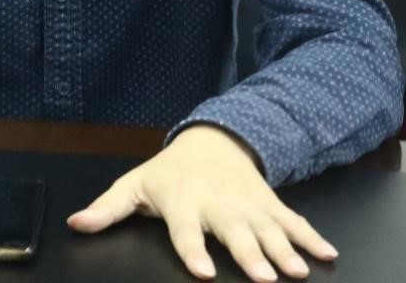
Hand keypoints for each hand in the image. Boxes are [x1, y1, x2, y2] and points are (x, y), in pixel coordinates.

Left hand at [67, 125, 336, 280]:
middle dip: (251, 255)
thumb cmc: (169, 172)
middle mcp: (217, 203)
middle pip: (234, 232)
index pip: (186, 230)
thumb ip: (108, 208)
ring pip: (268, 229)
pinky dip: (312, 237)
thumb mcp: (134, 185)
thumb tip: (77, 223)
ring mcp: (247, 203)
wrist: (213, 138)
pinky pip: (293, 221)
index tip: (203, 272)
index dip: (193, 250)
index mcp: (182, 201)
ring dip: (285, 250)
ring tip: (299, 271)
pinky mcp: (269, 203)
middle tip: (265, 278)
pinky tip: (328, 254)